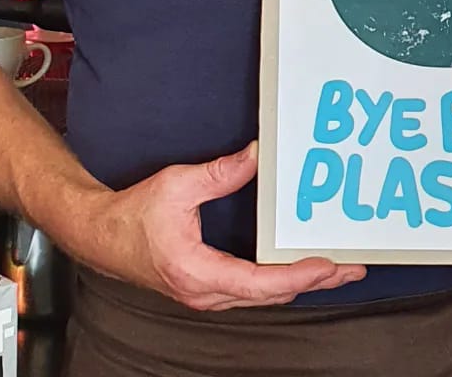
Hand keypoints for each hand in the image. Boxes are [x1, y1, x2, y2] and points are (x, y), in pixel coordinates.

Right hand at [89, 141, 365, 311]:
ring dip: (300, 283)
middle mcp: (206, 292)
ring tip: (335, 268)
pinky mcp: (206, 287)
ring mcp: (206, 294)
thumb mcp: (177, 185)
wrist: (99, 236)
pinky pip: (251, 291)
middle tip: (352, 268)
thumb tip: (257, 154)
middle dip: (314, 281)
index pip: (260, 283)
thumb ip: (221, 173)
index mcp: (198, 272)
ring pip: (263, 297)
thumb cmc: (132, 215)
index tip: (328, 265)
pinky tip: (296, 268)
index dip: (297, 275)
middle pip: (271, 296)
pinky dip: (279, 281)